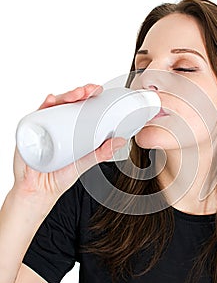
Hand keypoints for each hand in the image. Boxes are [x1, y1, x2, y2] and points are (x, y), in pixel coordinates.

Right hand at [12, 84, 126, 200]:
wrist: (38, 191)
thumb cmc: (59, 176)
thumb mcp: (84, 163)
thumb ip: (101, 153)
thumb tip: (120, 141)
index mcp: (70, 128)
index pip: (80, 108)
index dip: (89, 97)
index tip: (98, 91)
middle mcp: (56, 124)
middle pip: (68, 103)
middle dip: (79, 93)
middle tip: (90, 91)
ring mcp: (43, 126)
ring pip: (54, 105)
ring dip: (65, 96)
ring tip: (76, 95)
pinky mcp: (30, 131)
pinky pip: (36, 115)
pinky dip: (44, 106)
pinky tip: (51, 101)